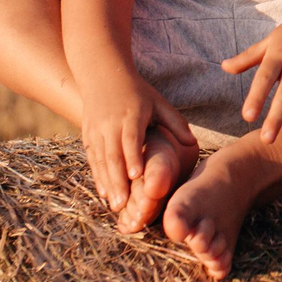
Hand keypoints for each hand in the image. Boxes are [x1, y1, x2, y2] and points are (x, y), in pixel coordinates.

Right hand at [80, 79, 195, 212]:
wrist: (103, 76)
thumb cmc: (137, 92)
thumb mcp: (158, 103)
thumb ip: (175, 123)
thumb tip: (193, 143)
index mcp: (131, 115)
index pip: (130, 138)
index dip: (132, 157)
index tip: (136, 176)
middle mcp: (111, 124)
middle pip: (113, 154)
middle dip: (118, 180)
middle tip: (123, 204)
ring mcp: (96, 130)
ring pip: (101, 160)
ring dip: (107, 183)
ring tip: (115, 205)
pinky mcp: (88, 135)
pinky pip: (92, 159)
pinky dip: (98, 176)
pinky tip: (104, 193)